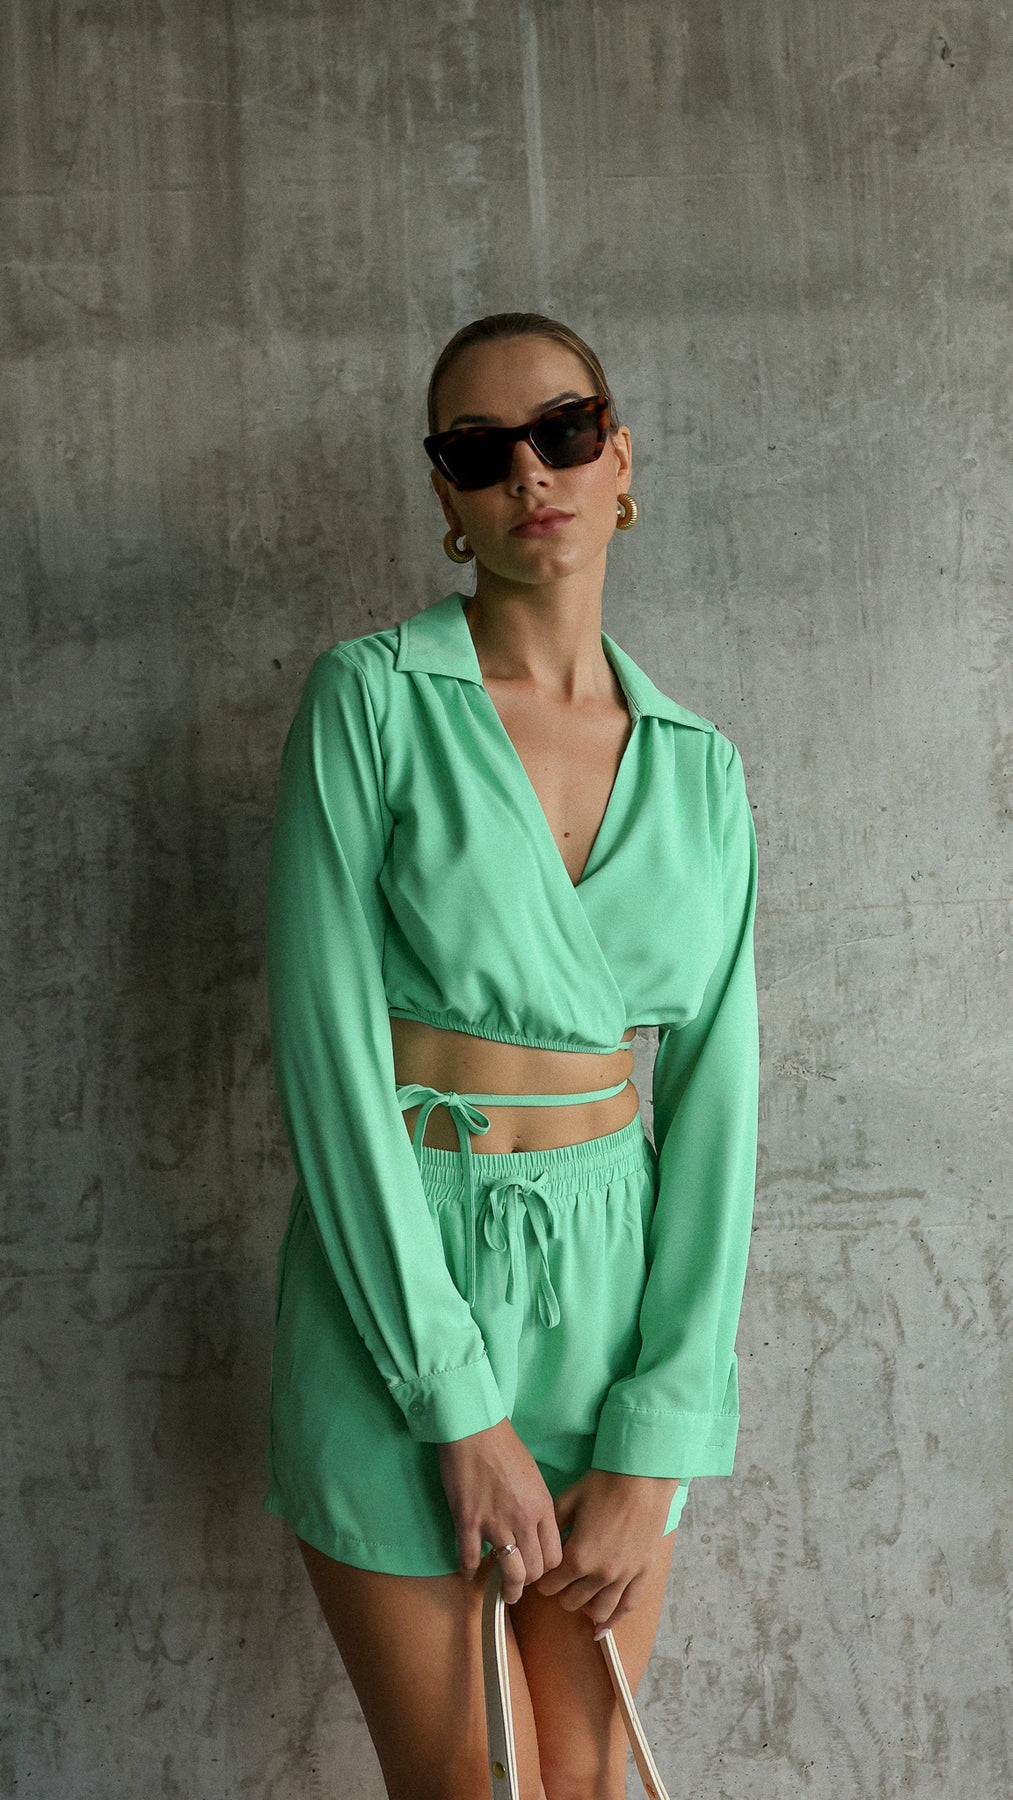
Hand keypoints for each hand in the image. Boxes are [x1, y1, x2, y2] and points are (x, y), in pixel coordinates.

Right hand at [437, 1418, 563, 1602]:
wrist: (475, 1430)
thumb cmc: (505, 1448)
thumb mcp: (534, 1477)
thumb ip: (538, 1507)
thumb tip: (536, 1531)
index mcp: (543, 1507)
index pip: (555, 1556)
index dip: (547, 1569)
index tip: (539, 1569)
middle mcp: (523, 1519)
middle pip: (535, 1570)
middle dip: (529, 1581)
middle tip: (522, 1583)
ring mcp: (495, 1523)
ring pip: (510, 1572)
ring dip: (508, 1588)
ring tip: (505, 1592)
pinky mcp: (468, 1522)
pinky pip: (471, 1559)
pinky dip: (470, 1571)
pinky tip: (470, 1573)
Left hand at [534, 1469, 679, 1635]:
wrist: (643, 1478)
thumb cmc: (604, 1485)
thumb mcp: (569, 1500)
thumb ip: (552, 1525)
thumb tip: (539, 1541)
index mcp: (578, 1557)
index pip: (550, 1585)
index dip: (542, 1580)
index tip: (541, 1574)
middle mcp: (600, 1574)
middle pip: (571, 1601)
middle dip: (562, 1592)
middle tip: (561, 1580)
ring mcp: (624, 1577)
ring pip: (599, 1610)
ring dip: (585, 1607)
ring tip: (580, 1596)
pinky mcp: (642, 1573)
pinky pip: (628, 1606)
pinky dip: (613, 1620)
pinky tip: (602, 1627)